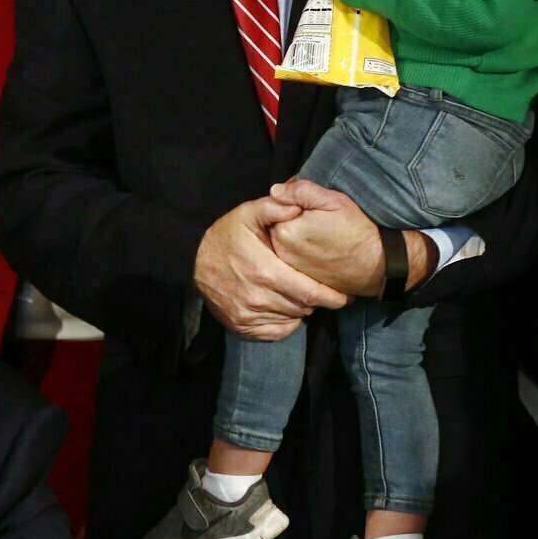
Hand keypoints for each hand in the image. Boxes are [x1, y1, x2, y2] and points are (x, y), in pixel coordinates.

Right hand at [195, 197, 349, 340]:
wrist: (192, 261)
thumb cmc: (226, 236)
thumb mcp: (248, 214)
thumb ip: (275, 207)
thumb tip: (299, 206)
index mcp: (267, 271)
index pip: (312, 293)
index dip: (333, 296)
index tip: (345, 295)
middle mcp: (259, 297)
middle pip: (305, 307)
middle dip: (318, 299)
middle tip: (320, 289)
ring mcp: (249, 314)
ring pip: (293, 318)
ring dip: (300, 308)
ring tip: (299, 294)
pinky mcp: (242, 325)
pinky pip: (278, 331)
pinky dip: (287, 322)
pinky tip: (283, 308)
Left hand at [269, 177, 434, 296]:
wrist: (378, 265)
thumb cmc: (359, 231)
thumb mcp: (334, 201)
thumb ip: (301, 191)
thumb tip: (276, 190)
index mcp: (285, 230)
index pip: (275, 206)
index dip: (294, 200)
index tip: (313, 204)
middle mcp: (281, 251)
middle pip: (278, 224)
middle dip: (292, 217)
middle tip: (320, 218)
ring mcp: (289, 267)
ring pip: (284, 240)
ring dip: (297, 233)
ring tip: (323, 233)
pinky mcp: (300, 277)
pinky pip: (293, 256)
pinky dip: (303, 249)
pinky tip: (322, 247)